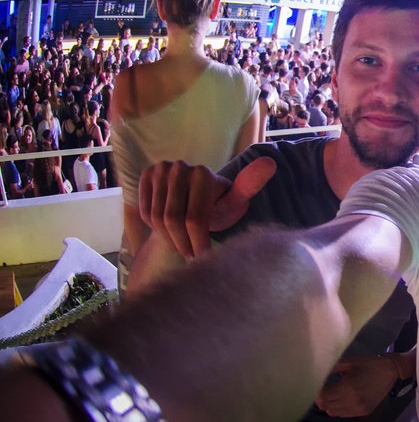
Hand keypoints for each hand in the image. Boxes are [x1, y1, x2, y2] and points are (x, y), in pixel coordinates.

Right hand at [138, 156, 275, 257]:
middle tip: (190, 255)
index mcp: (204, 174)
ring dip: (168, 238)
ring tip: (181, 243)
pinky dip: (154, 227)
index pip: (195, 219)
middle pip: (173, 220)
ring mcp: (160, 169)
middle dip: (182, 243)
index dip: (198, 243)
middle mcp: (180, 167)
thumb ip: (249, 187)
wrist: (194, 199)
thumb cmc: (218, 206)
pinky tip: (169, 229)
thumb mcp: (234, 202)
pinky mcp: (145, 176)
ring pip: (156, 218)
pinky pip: (144, 212)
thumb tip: (270, 163)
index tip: (203, 258)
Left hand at [314, 355, 396, 417]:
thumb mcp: (349, 362)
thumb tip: (318, 374)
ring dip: (329, 404)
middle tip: (323, 388)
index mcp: (348, 386)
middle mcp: (352, 401)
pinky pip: (342, 414)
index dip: (316, 391)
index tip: (317, 384)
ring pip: (332, 412)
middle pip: (326, 406)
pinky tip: (342, 398)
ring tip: (332, 393)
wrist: (390, 372)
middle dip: (321, 397)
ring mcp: (358, 409)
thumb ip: (332, 368)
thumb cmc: (368, 364)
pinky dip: (338, 408)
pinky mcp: (363, 412)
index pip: (323, 396)